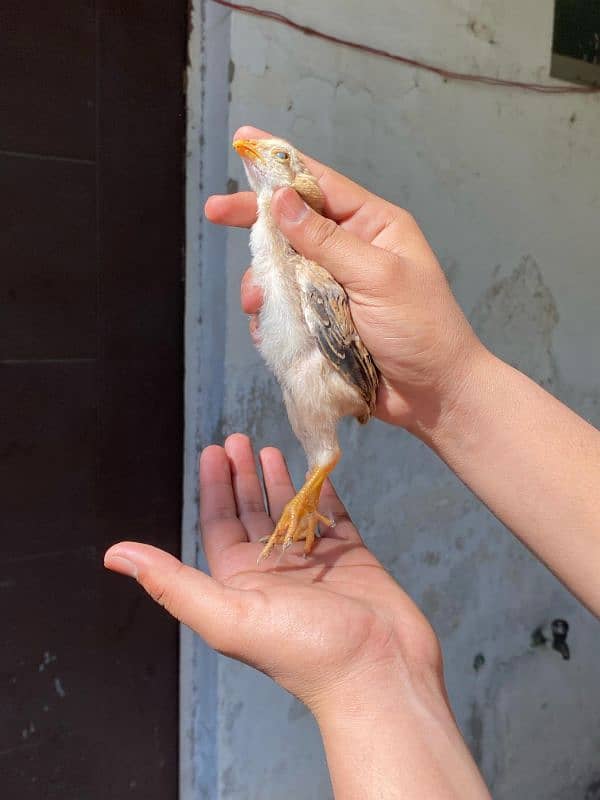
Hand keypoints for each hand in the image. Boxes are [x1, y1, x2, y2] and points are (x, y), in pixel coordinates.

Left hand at [104, 434, 441, 715]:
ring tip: (270, 448)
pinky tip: (315, 471)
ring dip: (277, 480)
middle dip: (242, 475)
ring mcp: (313, 562)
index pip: (219, 523)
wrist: (378, 672)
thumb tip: (114, 556)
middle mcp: (272, 570)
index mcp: (240, 582)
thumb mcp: (228, 615)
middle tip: (238, 438)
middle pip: (250, 512)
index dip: (214, 485)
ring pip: (289, 511)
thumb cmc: (304, 650)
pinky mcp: (350, 557)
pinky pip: (331, 515)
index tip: (213, 449)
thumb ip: (172, 583)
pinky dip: (321, 492)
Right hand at [205, 126, 486, 434]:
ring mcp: (334, 288)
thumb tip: (281, 200)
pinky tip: (266, 326)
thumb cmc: (420, 329)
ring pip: (282, 271)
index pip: (320, 185)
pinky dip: (272, 316)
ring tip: (258, 301)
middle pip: (293, 226)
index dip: (281, 166)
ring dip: (264, 282)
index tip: (243, 143)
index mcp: (373, 227)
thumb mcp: (377, 278)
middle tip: (214, 212)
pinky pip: (285, 309)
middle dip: (257, 223)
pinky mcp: (322, 323)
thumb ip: (326, 241)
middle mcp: (350, 251)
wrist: (433, 395)